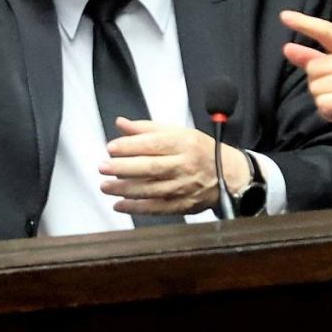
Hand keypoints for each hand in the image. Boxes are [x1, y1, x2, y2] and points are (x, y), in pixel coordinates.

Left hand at [99, 118, 250, 214]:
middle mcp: (184, 165)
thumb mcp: (178, 132)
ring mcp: (183, 187)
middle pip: (151, 167)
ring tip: (105, 186)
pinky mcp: (182, 204)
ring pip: (151, 189)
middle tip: (103, 167)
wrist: (228, 174)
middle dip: (124, 168)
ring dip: (125, 189)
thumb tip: (121, 123)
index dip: (130, 146)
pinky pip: (157, 208)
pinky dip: (136, 208)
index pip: (154, 144)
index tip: (111, 147)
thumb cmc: (200, 150)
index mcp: (184, 143)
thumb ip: (147, 128)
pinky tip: (119, 204)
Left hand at [280, 10, 331, 192]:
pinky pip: (322, 104)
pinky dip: (328, 114)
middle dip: (320, 85)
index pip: (328, 31)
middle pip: (313, 68)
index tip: (284, 16)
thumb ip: (316, 59)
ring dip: (324, 101)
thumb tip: (287, 48)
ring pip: (315, 88)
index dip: (305, 23)